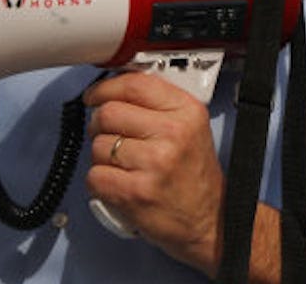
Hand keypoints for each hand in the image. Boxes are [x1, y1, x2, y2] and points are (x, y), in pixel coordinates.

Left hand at [84, 72, 222, 272]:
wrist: (210, 221)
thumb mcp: (191, 128)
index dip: (105, 88)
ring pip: (98, 145)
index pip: (134, 85)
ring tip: (122, 166)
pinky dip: (99, 182)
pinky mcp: (137, 192)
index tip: (95, 95)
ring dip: (101, 157)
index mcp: (187, 111)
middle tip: (108, 135)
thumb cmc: (195, 177)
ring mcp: (154, 163)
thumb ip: (158, 105)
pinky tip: (117, 184)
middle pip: (109, 113)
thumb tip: (115, 90)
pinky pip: (94, 175)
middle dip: (99, 125)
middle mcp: (173, 133)